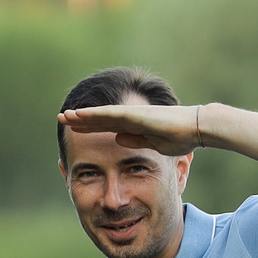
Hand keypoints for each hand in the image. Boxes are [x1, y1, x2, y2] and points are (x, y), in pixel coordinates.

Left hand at [57, 100, 207, 158]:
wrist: (196, 128)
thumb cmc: (180, 137)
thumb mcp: (152, 144)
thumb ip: (135, 140)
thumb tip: (117, 139)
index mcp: (134, 126)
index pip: (107, 126)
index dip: (90, 127)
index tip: (74, 130)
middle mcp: (130, 118)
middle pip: (100, 118)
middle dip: (81, 119)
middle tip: (62, 118)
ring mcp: (132, 114)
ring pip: (101, 114)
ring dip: (82, 115)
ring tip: (64, 115)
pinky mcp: (135, 114)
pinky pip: (110, 114)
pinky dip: (94, 114)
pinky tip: (80, 115)